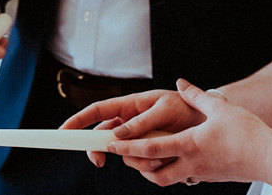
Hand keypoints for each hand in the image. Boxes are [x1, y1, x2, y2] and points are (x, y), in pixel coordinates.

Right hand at [61, 87, 204, 169]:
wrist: (208, 123)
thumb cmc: (186, 108)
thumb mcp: (163, 110)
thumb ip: (140, 123)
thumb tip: (117, 136)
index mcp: (130, 105)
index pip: (97, 111)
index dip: (77, 121)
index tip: (62, 133)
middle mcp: (130, 123)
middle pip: (102, 139)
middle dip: (99, 151)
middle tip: (100, 162)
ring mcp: (138, 140)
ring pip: (123, 155)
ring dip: (137, 158)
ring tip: (161, 151)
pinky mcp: (149, 154)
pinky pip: (140, 165)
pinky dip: (151, 165)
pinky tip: (167, 158)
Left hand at [106, 80, 271, 186]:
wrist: (269, 158)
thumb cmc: (246, 132)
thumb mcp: (219, 107)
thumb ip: (196, 95)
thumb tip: (180, 82)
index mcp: (189, 144)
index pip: (151, 149)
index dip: (128, 147)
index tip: (112, 144)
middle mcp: (191, 163)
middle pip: (153, 172)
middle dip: (134, 164)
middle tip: (121, 154)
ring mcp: (199, 173)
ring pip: (166, 179)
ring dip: (151, 171)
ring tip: (143, 158)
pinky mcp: (209, 177)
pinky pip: (182, 177)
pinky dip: (169, 170)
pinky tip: (169, 159)